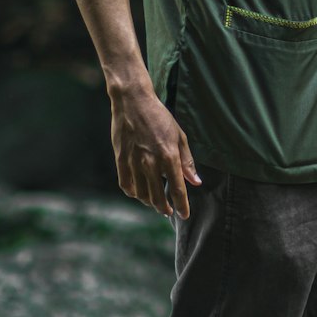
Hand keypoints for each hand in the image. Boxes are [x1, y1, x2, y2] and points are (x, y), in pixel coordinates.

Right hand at [108, 80, 200, 219]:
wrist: (133, 101)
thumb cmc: (159, 117)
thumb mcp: (179, 136)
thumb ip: (187, 161)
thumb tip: (195, 182)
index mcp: (168, 156)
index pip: (177, 189)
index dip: (182, 205)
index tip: (184, 214)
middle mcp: (150, 162)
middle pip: (157, 197)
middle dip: (165, 208)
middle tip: (169, 211)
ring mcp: (134, 162)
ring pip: (141, 194)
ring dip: (149, 202)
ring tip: (155, 202)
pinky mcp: (121, 160)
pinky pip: (126, 185)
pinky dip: (134, 193)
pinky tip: (139, 193)